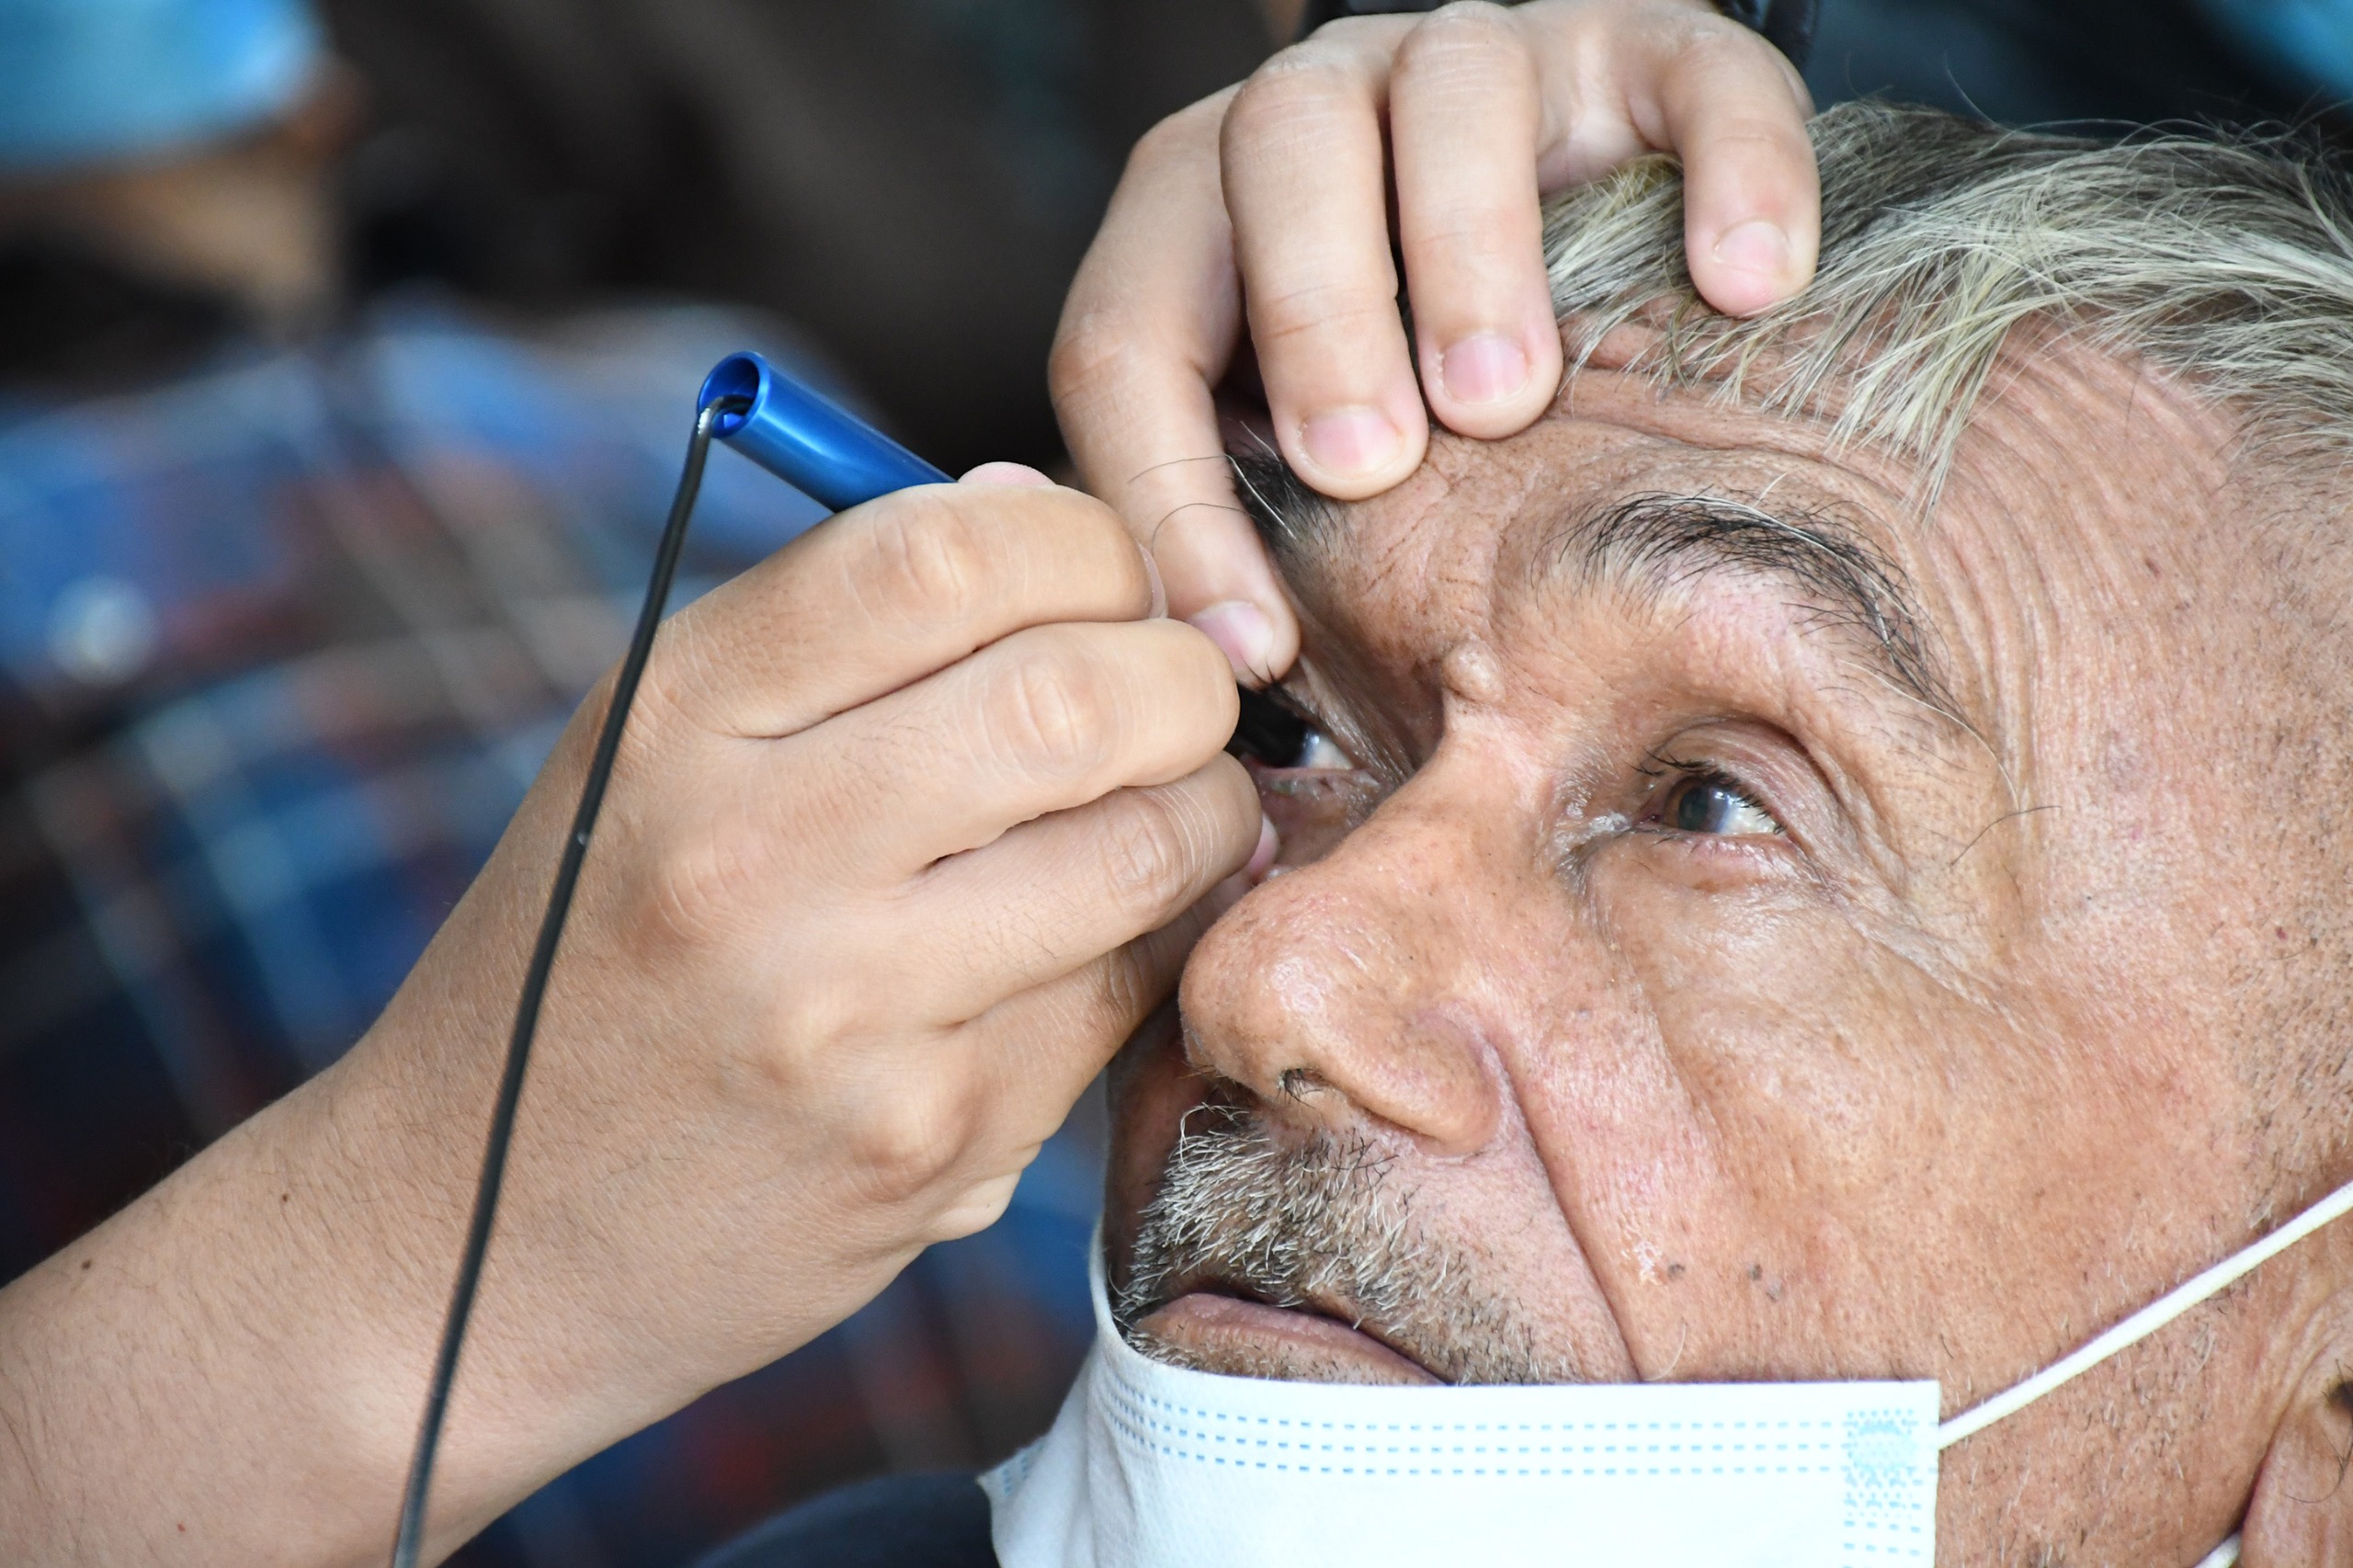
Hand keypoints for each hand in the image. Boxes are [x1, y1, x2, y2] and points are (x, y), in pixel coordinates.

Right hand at [0, 471, 1261, 1563]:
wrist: (481, 1237)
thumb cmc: (594, 957)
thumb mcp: (652, 752)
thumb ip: (838, 626)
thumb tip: (1034, 499)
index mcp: (678, 717)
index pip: (939, 556)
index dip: (1082, 539)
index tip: (1111, 578)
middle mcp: (754, 853)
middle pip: (1076, 693)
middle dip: (1187, 674)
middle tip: (1187, 692)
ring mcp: (847, 1011)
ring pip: (1139, 848)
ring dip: (1206, 809)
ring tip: (1179, 804)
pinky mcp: (929, 1139)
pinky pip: (1121, 994)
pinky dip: (1158, 940)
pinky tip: (1115, 931)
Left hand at [1053, 0, 1818, 682]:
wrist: (1605, 233)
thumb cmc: (1414, 395)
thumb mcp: (1306, 455)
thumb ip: (1247, 528)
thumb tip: (1220, 671)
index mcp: (1206, 212)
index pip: (1131, 333)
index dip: (1167, 497)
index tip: (1252, 646)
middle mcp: (1331, 104)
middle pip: (1278, 144)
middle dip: (1311, 314)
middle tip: (1368, 467)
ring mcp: (1491, 57)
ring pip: (1456, 81)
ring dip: (1470, 246)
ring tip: (1506, 400)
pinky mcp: (1651, 50)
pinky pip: (1697, 75)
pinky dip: (1730, 170)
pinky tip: (1745, 289)